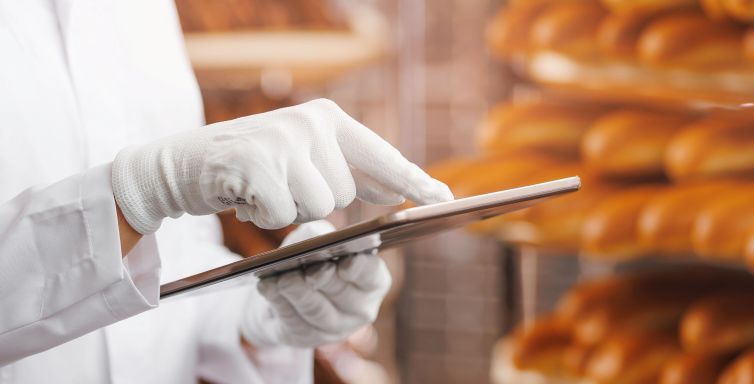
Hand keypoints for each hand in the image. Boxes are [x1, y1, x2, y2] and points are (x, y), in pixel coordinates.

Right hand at [112, 99, 452, 233]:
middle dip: (314, 201)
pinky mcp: (256, 162)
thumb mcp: (302, 161)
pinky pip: (282, 213)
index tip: (444, 198)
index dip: (413, 180)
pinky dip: (261, 214)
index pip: (381, 154)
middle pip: (345, 193)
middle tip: (279, 184)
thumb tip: (396, 191)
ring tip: (260, 188)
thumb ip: (347, 170)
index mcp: (326, 118)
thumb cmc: (249, 168)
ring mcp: (282, 139)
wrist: (181, 164)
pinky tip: (242, 195)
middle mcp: (309, 122)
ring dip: (287, 210)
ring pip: (317, 206)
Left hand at [240, 221, 390, 347]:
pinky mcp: (306, 339)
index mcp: (372, 282)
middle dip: (324, 280)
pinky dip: (279, 302)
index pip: (372, 276)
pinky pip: (294, 322)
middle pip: (343, 295)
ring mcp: (334, 329)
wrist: (283, 290)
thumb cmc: (308, 259)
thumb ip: (319, 234)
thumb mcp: (314, 240)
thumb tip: (316, 238)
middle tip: (310, 271)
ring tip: (282, 279)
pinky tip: (267, 287)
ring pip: (317, 311)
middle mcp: (359, 309)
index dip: (360, 269)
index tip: (344, 263)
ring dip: (298, 292)